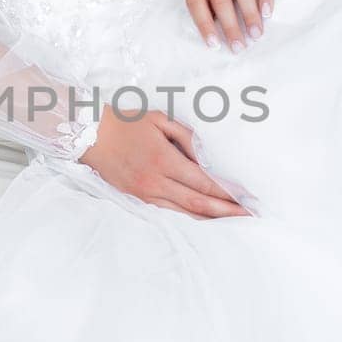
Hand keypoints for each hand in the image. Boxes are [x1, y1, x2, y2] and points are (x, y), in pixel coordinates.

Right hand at [79, 104, 252, 219]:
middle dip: (227, 211)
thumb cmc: (127, 122)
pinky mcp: (138, 200)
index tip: (248, 196)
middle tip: (251, 215)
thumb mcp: (160, 119)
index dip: (228, 191)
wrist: (90, 135)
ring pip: (185, 213)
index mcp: (163, 159)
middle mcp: (155, 181)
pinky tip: (205, 221)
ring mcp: (145, 194)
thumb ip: (188, 137)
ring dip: (212, 219)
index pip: (203, 180)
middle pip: (199, 202)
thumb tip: (211, 156)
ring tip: (235, 222)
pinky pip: (169, 214)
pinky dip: (190, 219)